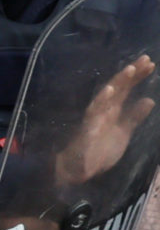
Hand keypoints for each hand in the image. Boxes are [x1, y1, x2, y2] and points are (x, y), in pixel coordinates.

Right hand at [53, 53, 156, 189]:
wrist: (79, 170)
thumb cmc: (99, 151)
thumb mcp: (123, 132)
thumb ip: (134, 116)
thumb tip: (149, 100)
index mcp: (113, 110)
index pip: (127, 90)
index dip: (137, 77)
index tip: (150, 63)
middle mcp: (104, 110)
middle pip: (119, 88)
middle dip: (131, 74)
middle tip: (145, 59)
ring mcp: (95, 118)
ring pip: (107, 97)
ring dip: (117, 83)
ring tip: (129, 70)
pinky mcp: (87, 129)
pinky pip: (94, 113)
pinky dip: (101, 101)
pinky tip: (109, 90)